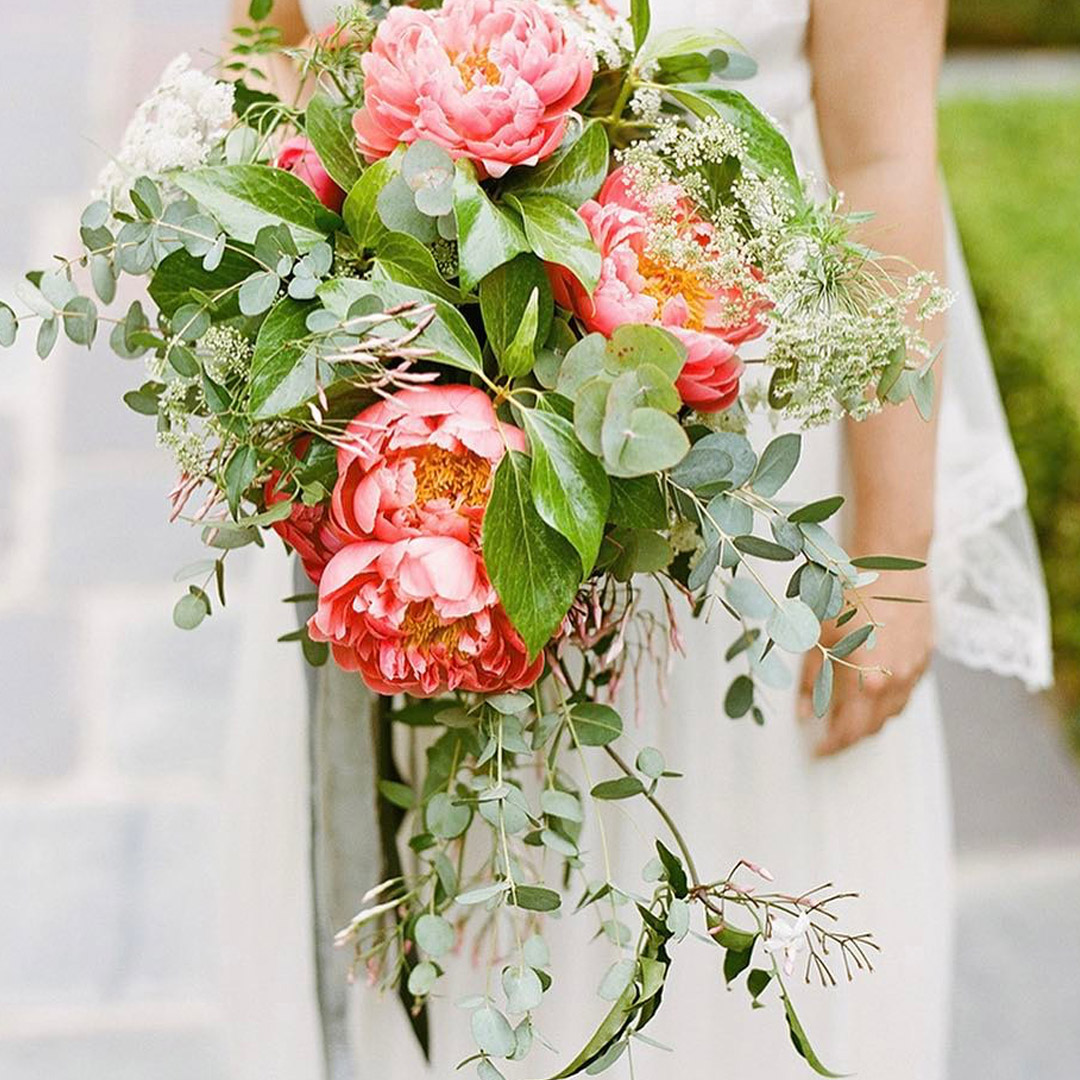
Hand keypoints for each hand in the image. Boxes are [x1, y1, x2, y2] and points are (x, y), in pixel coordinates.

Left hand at [797, 568, 933, 756]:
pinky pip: (907, 693)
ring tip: (848, 721)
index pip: (850, 730)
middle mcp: (896, 682)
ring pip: (893, 713)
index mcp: (868, 680)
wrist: (894, 563)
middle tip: (829, 741)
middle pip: (873, 728)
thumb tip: (804, 713)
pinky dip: (888, 702)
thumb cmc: (851, 594)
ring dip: (870, 723)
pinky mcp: (925, 658)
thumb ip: (813, 678)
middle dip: (850, 739)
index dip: (832, 746)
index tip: (817, 751)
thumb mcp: (820, 635)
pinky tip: (872, 696)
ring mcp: (915, 671)